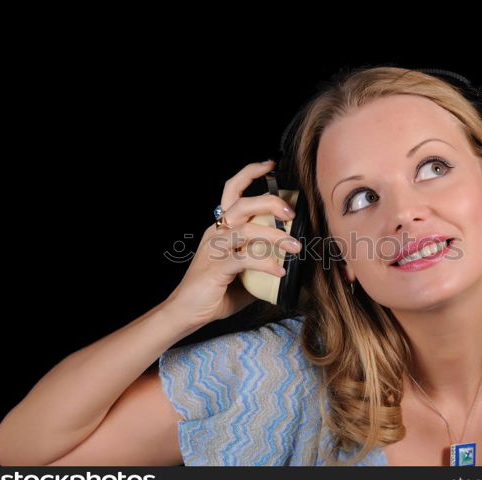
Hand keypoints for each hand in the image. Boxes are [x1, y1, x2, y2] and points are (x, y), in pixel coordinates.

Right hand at [163, 160, 301, 330]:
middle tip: (291, 214)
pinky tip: (280, 271)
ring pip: (247, 230)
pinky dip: (266, 264)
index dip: (250, 173)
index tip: (271, 165)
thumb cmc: (215, 292)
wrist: (186, 312)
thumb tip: (290, 260)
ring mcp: (215, 249)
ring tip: (295, 247)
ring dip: (275, 237)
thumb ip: (261, 261)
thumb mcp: (243, 273)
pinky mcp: (217, 267)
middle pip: (242, 204)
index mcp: (221, 228)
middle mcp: (216, 232)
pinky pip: (245, 259)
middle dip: (270, 203)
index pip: (232, 190)